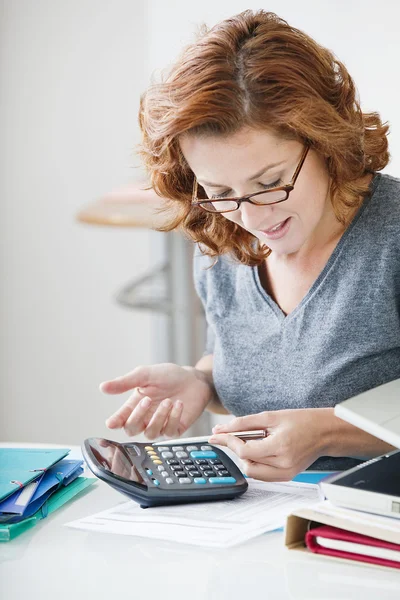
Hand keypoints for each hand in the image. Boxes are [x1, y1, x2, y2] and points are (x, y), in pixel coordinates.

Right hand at [100, 363, 211, 439]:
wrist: (193, 379)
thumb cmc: (168, 376)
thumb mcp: (145, 374)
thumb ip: (125, 382)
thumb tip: (103, 387)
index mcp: (135, 405)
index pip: (120, 419)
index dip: (114, 423)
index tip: (112, 422)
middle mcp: (146, 417)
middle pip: (131, 430)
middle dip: (138, 416)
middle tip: (147, 400)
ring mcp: (160, 424)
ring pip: (150, 433)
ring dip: (159, 417)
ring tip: (168, 400)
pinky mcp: (175, 428)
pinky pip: (169, 432)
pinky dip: (174, 417)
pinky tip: (178, 404)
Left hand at [208, 408, 330, 480]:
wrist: (324, 432)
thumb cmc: (301, 421)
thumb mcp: (270, 416)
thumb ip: (243, 423)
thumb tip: (221, 429)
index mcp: (280, 447)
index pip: (244, 451)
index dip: (228, 442)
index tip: (216, 435)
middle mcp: (283, 465)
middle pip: (246, 463)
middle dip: (235, 449)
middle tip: (233, 436)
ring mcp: (286, 473)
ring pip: (252, 471)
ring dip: (245, 457)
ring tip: (251, 442)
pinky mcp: (287, 476)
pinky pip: (262, 474)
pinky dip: (255, 462)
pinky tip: (259, 450)